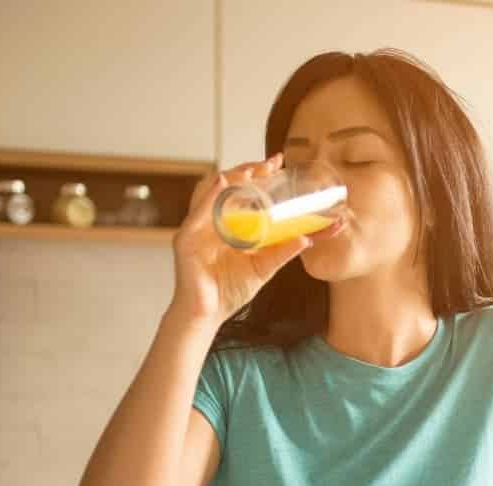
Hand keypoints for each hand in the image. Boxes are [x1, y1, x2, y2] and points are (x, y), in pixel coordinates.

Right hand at [168, 152, 311, 327]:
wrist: (208, 315)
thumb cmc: (228, 291)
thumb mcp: (262, 268)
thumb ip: (281, 252)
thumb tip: (306, 238)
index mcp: (227, 222)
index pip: (241, 189)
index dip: (257, 174)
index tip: (277, 163)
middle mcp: (211, 219)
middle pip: (226, 184)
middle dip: (248, 170)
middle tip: (270, 163)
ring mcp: (197, 227)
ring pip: (210, 191)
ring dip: (230, 178)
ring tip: (250, 172)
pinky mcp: (186, 239)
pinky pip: (197, 213)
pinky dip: (209, 197)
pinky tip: (222, 186)